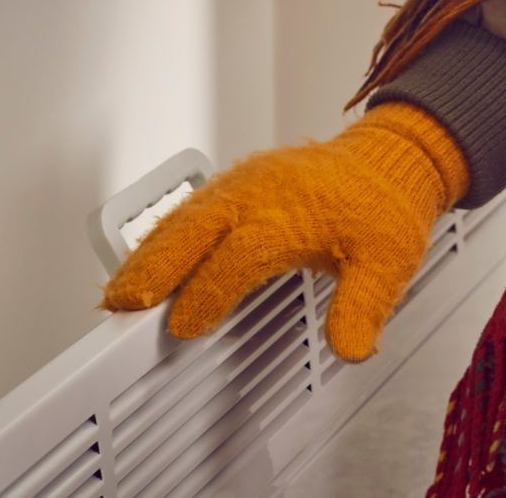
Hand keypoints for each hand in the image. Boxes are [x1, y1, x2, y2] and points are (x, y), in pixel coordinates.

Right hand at [96, 103, 468, 360]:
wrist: (390, 158)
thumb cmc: (383, 206)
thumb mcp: (388, 260)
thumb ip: (364, 306)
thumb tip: (351, 347)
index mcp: (292, 212)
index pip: (239, 255)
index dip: (209, 291)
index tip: (185, 327)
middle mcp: (260, 192)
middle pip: (194, 228)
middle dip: (154, 267)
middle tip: (121, 305)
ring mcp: (243, 183)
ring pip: (182, 217)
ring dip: (147, 254)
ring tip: (116, 294)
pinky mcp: (235, 184)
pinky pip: (187, 208)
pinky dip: (158, 236)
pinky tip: (142, 263)